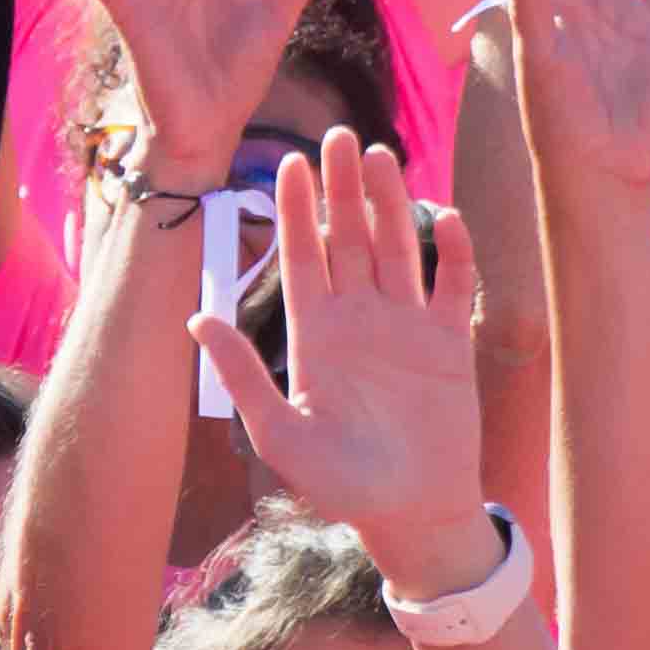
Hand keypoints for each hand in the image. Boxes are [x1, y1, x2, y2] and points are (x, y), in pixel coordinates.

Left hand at [193, 140, 488, 570]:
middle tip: (339, 134)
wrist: (411, 515)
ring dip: (391, 204)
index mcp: (315, 335)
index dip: (297, 210)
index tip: (291, 160)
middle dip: (342, 189)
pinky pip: (452, 287)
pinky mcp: (450, 344)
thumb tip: (196, 319)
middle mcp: (359, 320)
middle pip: (348, 240)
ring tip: (381, 156)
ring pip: (397, 249)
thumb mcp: (279, 434)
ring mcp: (407, 328)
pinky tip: (446, 216)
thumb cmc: (341, 485)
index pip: (303, 258)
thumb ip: (242, 375)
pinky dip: (452, 253)